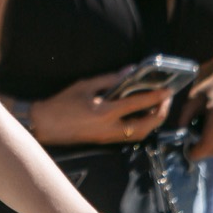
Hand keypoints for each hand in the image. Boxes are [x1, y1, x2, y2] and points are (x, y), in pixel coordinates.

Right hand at [28, 71, 173, 145]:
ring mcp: (110, 136)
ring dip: (153, 122)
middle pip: (146, 125)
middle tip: (165, 100)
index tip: (167, 90)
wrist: (45, 125)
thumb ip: (109, 79)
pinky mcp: (106, 140)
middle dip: (160, 113)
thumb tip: (129, 72)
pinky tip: (141, 116)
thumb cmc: (62, 103)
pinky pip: (132, 136)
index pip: (137, 103)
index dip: (155, 96)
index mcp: (105, 111)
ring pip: (141, 133)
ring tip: (156, 108)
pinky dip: (142, 126)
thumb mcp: (84, 85)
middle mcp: (111, 127)